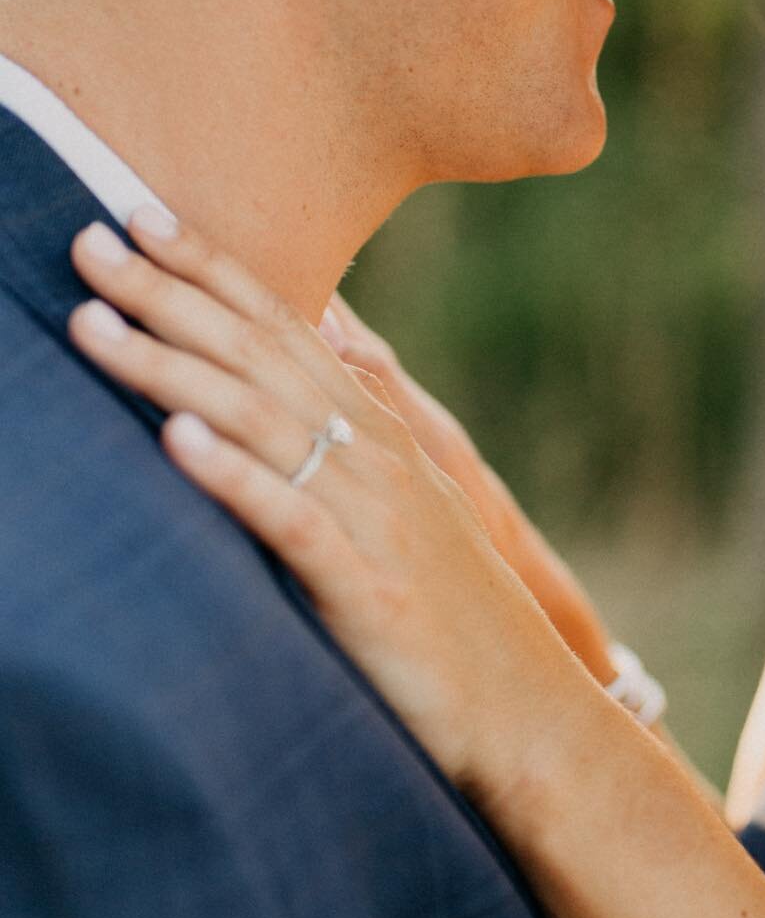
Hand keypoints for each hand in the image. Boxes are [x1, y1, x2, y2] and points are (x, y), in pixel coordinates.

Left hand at [67, 212, 596, 799]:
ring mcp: (370, 513)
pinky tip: (175, 442)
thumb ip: (365, 405)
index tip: (138, 215)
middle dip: (168, 293)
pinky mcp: (364, 585)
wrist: (521, 702)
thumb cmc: (449, 600)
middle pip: (256, 353)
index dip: (209, 267)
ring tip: (95, 325)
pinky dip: (232, 475)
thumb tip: (327, 329)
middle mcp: (372, 450)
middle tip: (89, 239)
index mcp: (375, 424)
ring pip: (257, 420)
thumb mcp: (409, 489)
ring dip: (171, 368)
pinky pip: (288, 518)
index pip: (280, 324)